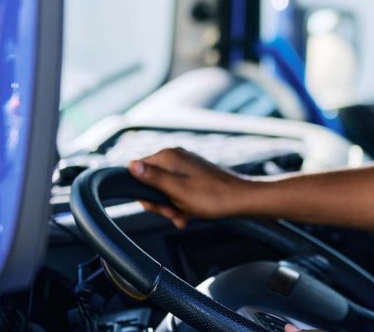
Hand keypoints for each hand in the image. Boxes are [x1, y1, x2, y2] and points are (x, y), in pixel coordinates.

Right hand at [127, 147, 252, 227]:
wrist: (242, 199)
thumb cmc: (213, 197)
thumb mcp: (177, 191)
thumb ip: (153, 178)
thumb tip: (131, 165)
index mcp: (169, 157)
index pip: (138, 172)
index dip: (145, 194)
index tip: (158, 207)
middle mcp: (176, 157)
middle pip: (151, 182)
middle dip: (160, 203)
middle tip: (173, 214)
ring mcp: (186, 165)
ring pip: (165, 189)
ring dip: (171, 206)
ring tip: (183, 217)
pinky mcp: (195, 174)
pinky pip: (178, 189)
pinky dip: (181, 203)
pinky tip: (188, 214)